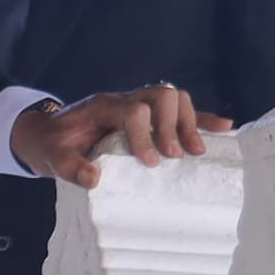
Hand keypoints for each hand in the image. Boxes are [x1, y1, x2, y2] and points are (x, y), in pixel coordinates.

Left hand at [14, 84, 230, 185]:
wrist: (49, 132)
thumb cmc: (53, 145)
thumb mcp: (52, 158)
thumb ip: (69, 168)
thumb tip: (94, 179)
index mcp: (101, 107)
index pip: (133, 111)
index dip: (144, 135)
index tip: (149, 162)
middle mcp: (123, 100)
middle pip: (160, 95)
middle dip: (172, 124)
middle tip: (175, 155)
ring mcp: (138, 104)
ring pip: (173, 97)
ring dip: (189, 121)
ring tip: (196, 151)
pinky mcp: (149, 115)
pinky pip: (179, 111)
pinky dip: (202, 118)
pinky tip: (225, 128)